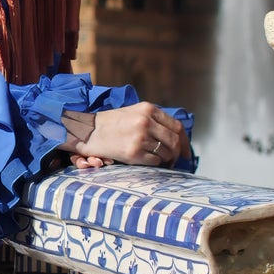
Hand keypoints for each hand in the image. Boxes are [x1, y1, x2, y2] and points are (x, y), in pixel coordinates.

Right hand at [61, 101, 187, 169]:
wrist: (87, 131)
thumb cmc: (110, 123)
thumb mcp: (134, 112)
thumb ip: (154, 120)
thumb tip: (176, 135)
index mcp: (148, 109)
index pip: (176, 126)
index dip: (184, 141)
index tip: (186, 151)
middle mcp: (146, 121)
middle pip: (174, 140)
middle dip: (177, 153)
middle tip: (174, 160)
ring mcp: (140, 137)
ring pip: (166, 152)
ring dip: (166, 160)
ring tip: (160, 161)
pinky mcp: (133, 152)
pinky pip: (155, 161)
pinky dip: (155, 164)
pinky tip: (148, 162)